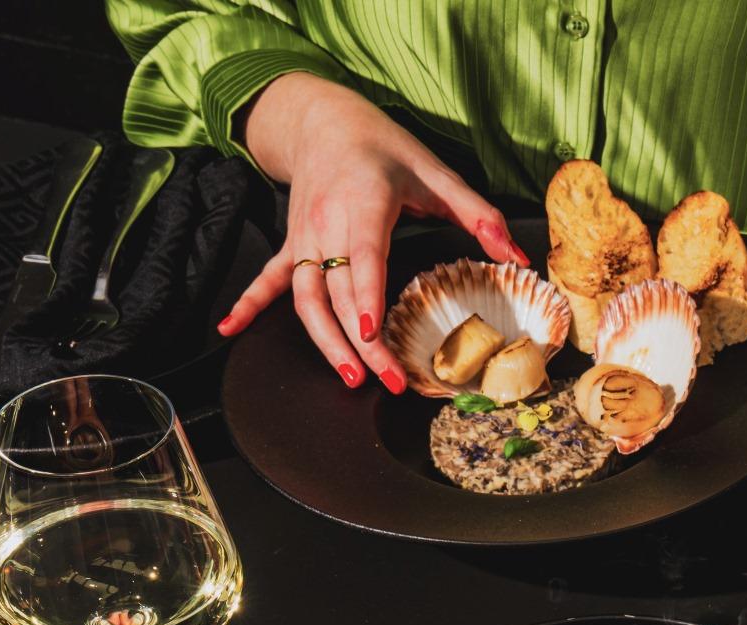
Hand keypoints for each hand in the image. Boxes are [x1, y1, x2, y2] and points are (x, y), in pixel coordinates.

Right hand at [219, 72, 526, 391]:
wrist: (324, 120)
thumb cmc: (385, 148)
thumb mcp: (438, 174)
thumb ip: (478, 216)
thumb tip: (517, 256)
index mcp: (363, 204)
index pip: (363, 259)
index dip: (364, 298)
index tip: (370, 333)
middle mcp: (326, 225)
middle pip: (337, 294)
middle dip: (358, 343)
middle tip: (384, 381)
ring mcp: (304, 238)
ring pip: (306, 298)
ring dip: (323, 342)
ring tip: (349, 378)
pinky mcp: (292, 244)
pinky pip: (270, 279)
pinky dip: (248, 304)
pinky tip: (229, 329)